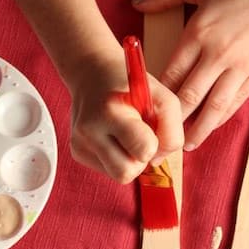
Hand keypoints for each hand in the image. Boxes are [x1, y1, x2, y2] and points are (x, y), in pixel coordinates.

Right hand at [67, 52, 183, 182]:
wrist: (93, 72)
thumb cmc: (130, 85)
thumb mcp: (162, 97)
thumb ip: (172, 131)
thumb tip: (158, 161)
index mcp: (111, 112)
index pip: (144, 151)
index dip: (154, 144)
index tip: (148, 128)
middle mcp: (90, 130)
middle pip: (126, 174)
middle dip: (139, 160)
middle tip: (139, 137)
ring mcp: (80, 143)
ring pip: (117, 176)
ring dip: (129, 161)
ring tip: (126, 136)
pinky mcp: (76, 151)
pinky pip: (107, 171)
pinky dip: (116, 158)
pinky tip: (114, 138)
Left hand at [133, 0, 248, 148]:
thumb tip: (135, 3)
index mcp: (199, 32)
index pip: (171, 74)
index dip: (157, 98)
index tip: (145, 113)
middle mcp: (218, 54)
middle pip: (189, 97)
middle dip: (172, 123)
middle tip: (158, 141)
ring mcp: (239, 67)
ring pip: (214, 107)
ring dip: (198, 130)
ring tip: (185, 145)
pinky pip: (235, 103)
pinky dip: (221, 119)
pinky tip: (209, 128)